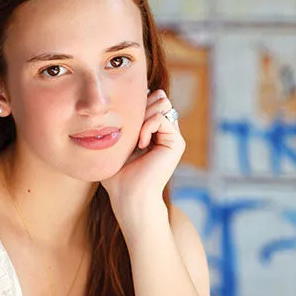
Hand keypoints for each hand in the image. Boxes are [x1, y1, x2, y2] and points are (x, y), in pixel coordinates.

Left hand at [101, 89, 184, 221]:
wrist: (129, 196)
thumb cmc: (118, 176)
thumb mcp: (118, 143)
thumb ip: (123, 123)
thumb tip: (122, 101)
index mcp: (154, 133)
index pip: (150, 101)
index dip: (137, 102)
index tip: (123, 119)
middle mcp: (166, 133)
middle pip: (159, 99)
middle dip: (141, 106)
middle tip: (129, 127)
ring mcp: (173, 138)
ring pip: (162, 105)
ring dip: (143, 116)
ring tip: (134, 136)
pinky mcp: (177, 143)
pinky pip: (161, 119)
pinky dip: (147, 126)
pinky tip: (140, 144)